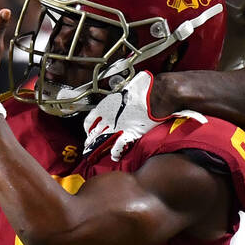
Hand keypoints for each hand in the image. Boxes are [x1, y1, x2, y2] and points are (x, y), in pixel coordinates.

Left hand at [82, 71, 206, 160]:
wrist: (156, 94)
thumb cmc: (144, 88)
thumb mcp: (126, 88)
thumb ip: (121, 95)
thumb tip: (125, 92)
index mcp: (105, 106)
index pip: (89, 121)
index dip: (88, 128)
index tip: (89, 131)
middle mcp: (108, 118)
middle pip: (94, 134)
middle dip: (90, 142)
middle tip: (88, 147)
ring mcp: (118, 127)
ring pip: (102, 142)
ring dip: (97, 150)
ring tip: (94, 156)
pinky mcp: (129, 134)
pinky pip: (118, 147)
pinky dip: (115, 153)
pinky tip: (115, 156)